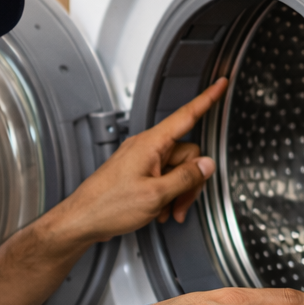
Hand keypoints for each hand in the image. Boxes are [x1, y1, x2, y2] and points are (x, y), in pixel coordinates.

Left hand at [51, 79, 228, 243]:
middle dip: (190, 181)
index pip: (186, 115)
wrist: (83, 220)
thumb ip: (185, 178)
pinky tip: (160, 210)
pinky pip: (164, 179)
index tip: (220, 84)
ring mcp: (142, 161)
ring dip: (178, 193)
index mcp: (150, 144)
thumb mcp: (155, 195)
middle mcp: (146, 148)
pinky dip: (167, 196)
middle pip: (187, 155)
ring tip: (167, 210)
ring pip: (178, 171)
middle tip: (181, 203)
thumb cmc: (107, 205)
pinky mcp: (139, 175)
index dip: (207, 98)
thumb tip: (206, 165)